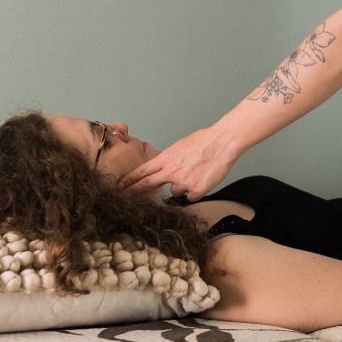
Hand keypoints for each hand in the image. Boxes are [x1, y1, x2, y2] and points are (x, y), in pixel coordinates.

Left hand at [119, 127, 238, 200]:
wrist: (222, 143)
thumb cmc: (204, 142)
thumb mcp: (180, 147)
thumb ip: (169, 160)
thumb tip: (164, 168)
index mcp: (166, 158)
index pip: (142, 171)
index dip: (129, 180)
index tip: (119, 186)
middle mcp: (172, 171)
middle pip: (147, 185)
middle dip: (133, 192)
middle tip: (123, 199)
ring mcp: (183, 182)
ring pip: (176, 192)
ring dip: (182, 187)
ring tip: (195, 173)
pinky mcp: (196, 191)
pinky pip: (191, 196)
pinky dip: (196, 190)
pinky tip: (203, 179)